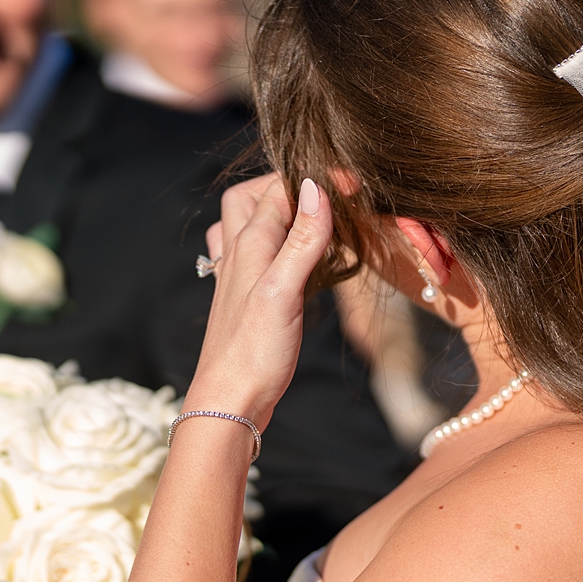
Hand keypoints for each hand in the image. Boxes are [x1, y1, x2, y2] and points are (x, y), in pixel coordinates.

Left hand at [189, 174, 333, 426]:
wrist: (229, 402)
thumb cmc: (252, 351)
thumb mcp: (283, 291)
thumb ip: (301, 240)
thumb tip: (315, 188)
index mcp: (247, 245)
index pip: (278, 189)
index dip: (315, 179)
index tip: (353, 184)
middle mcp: (237, 255)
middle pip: (248, 199)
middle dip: (282, 187)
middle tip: (321, 196)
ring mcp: (238, 278)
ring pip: (246, 227)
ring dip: (274, 215)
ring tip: (309, 222)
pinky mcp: (246, 301)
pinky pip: (253, 257)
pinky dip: (274, 247)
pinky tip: (293, 262)